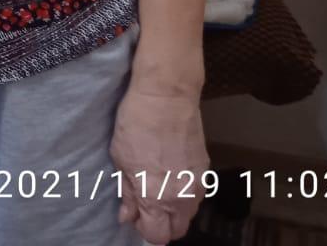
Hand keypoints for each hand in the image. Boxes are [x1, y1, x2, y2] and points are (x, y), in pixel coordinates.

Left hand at [109, 86, 207, 243]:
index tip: (135, 215)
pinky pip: (196, 194)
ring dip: (174, 209)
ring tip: (158, 185)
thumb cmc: (137, 123)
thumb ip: (127, 192)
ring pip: (189, 213)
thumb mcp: (120, 158)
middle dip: (162, 224)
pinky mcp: (206, 170)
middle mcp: (181, 197)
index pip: (157, 236)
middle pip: (178, 231)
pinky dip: (184, 192)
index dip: (144, 228)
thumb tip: (128, 215)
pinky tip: (171, 172)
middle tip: (146, 205)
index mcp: (156, 197)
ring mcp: (197, 184)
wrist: (167, 96)